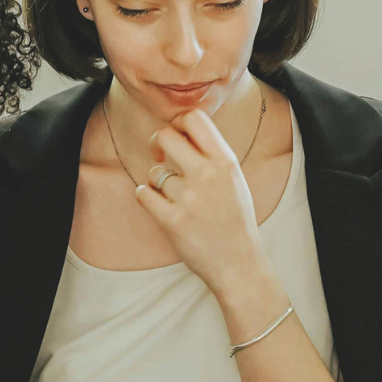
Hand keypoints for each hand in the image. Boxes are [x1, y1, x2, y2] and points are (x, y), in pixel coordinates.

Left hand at [133, 108, 266, 298]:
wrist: (238, 262)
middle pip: (165, 136)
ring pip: (154, 172)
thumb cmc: (234, 219)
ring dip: (157, 182)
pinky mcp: (172, 220)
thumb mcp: (234, 178)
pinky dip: (146, 197)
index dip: (178, 123)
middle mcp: (208, 174)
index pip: (194, 118)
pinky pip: (143, 194)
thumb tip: (181, 129)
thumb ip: (212, 154)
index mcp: (226, 161)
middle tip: (160, 156)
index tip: (177, 137)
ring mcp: (189, 198)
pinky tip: (160, 205)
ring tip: (174, 198)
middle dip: (156, 143)